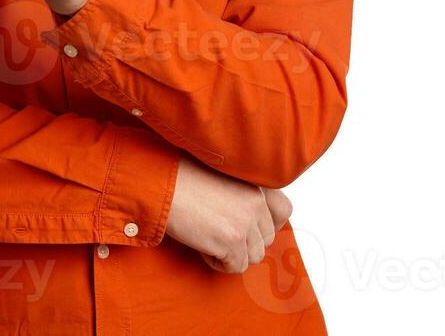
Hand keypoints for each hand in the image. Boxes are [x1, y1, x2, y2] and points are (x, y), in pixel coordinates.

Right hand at [166, 156, 290, 273]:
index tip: (248, 227)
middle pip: (266, 239)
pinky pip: (236, 267)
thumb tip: (249, 225)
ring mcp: (246, 222)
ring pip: (253, 256)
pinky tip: (202, 245)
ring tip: (208, 238)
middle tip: (217, 232)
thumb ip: (241, 195)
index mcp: (256, 182)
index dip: (267, 224)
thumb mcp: (221, 177)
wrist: (160, 182)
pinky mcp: (232, 241)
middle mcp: (257, 201)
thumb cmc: (181, 176)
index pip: (284, 210)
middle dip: (243, 242)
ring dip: (232, 253)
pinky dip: (218, 262)